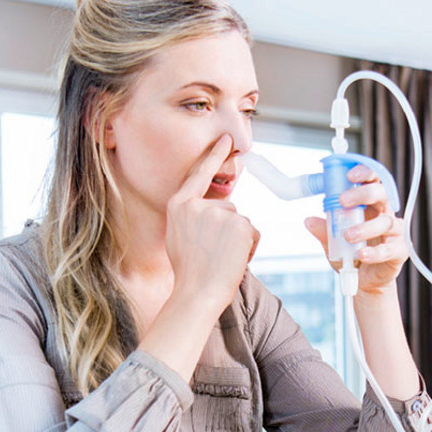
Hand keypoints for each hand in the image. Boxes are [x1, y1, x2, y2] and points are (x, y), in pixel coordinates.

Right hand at [166, 134, 259, 310]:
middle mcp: (196, 205)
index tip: (226, 138)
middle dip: (229, 229)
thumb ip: (193, 217)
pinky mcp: (238, 224)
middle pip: (227, 206)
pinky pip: (252, 232)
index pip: (199, 174)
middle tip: (215, 254)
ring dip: (239, 240)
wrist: (197, 293)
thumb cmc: (190, 272)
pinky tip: (235, 260)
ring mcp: (218, 213)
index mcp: (179, 205)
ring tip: (223, 259)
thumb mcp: (179, 235)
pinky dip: (249, 248)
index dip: (214, 155)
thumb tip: (211, 210)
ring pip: (240, 221)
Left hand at [303, 165, 407, 295]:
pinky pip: (389, 249)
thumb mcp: (333, 242)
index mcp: (370, 206)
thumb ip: (325, 231)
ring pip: (385, 222)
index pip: (372, 181)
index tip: (350, 174)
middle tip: (343, 200)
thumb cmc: (352, 255)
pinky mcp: (399, 251)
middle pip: (382, 194)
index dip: (365, 173)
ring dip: (365, 227)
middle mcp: (384, 214)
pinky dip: (374, 252)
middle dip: (363, 193)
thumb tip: (309, 221)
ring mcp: (394, 232)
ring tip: (348, 235)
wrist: (364, 281)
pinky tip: (362, 255)